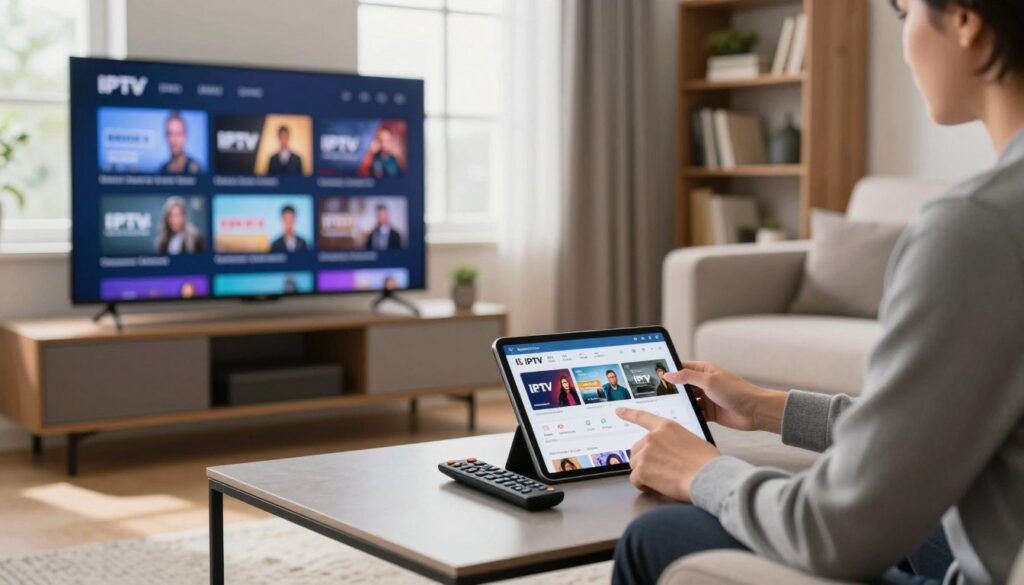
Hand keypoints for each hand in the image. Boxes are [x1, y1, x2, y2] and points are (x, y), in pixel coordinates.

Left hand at [616, 407, 719, 500]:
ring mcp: (645, 452)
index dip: (629, 413)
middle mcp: (652, 437)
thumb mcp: (692, 440)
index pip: (643, 417)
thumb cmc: (707, 463)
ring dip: (645, 474)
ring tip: (664, 480)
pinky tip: (658, 487)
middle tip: (662, 471)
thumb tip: (671, 452)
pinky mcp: (642, 469)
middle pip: (637, 449)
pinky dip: (644, 486)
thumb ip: (674, 442)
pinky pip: (635, 480)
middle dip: (645, 461)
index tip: (618, 411)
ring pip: (635, 465)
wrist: (708, 477)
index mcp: (667, 426)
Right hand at [666, 361, 787, 433]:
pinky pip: (694, 414)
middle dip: (671, 390)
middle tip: (654, 395)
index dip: (668, 370)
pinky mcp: (710, 413)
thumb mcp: (709, 381)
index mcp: (704, 370)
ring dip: (679, 404)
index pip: (681, 367)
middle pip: (682, 385)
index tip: (654, 375)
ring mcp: (707, 398)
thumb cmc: (737, 391)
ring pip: (687, 401)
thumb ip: (687, 377)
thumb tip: (668, 373)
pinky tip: (678, 420)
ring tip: (664, 408)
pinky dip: (688, 416)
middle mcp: (704, 383)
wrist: (756, 411)